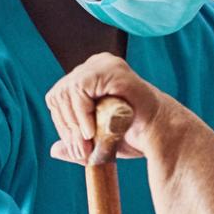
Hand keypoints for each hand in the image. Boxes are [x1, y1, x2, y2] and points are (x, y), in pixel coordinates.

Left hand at [46, 53, 170, 163]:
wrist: (159, 136)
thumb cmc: (133, 137)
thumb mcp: (98, 141)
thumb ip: (77, 142)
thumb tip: (53, 150)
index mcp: (89, 77)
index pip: (59, 97)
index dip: (62, 124)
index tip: (76, 147)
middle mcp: (95, 65)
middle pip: (59, 94)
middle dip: (66, 126)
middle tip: (81, 150)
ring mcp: (103, 63)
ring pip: (66, 93)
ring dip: (73, 123)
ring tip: (88, 143)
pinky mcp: (110, 68)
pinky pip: (79, 89)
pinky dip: (81, 113)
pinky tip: (91, 131)